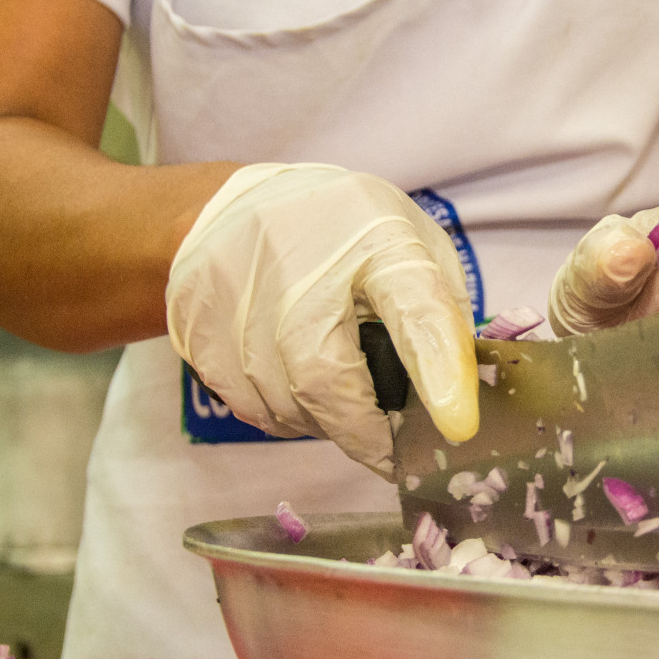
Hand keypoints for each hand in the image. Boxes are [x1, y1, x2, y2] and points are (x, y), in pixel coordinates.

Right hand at [166, 165, 478, 476]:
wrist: (231, 209)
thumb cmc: (343, 235)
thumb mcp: (411, 247)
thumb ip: (441, 317)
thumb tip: (458, 399)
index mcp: (376, 240)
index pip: (412, 305)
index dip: (438, 369)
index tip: (458, 427)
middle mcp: (298, 269)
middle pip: (327, 378)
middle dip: (366, 432)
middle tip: (392, 450)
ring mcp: (238, 303)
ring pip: (288, 407)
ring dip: (326, 421)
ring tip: (339, 389)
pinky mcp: (199, 336)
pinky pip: (255, 410)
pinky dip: (289, 415)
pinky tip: (297, 383)